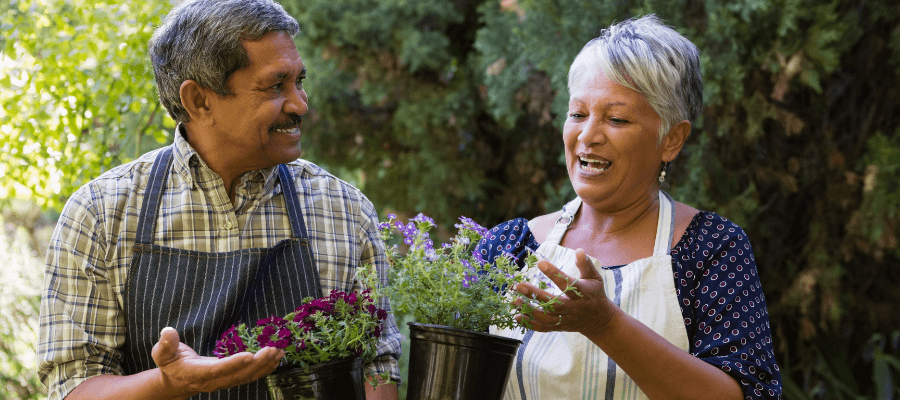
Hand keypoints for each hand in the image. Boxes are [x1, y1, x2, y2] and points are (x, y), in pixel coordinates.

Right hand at [151, 327, 283, 396]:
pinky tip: (277, 359)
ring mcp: (224, 382)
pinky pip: (250, 376)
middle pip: (238, 375)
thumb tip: (167, 332)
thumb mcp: (162, 353)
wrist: (177, 380)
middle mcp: (213, 381)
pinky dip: (265, 368)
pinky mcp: (231, 379)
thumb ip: (165, 344)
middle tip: (273, 349)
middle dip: (257, 363)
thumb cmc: (170, 363)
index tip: (249, 355)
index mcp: (197, 374)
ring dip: (265, 365)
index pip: (217, 370)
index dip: (233, 364)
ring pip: (247, 376)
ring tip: (280, 352)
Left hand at [513, 249, 618, 335]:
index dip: (554, 274)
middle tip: (518, 286)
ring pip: (547, 318)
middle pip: (553, 303)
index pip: (568, 284)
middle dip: (535, 295)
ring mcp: (566, 319)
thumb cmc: (594, 293)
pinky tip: (518, 316)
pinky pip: (544, 328)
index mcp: (582, 293)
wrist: (599, 319)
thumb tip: (578, 250)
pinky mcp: (560, 327)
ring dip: (530, 310)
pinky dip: (531, 324)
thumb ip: (585, 265)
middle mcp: (573, 308)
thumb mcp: (594, 277)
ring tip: (514, 301)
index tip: (540, 263)